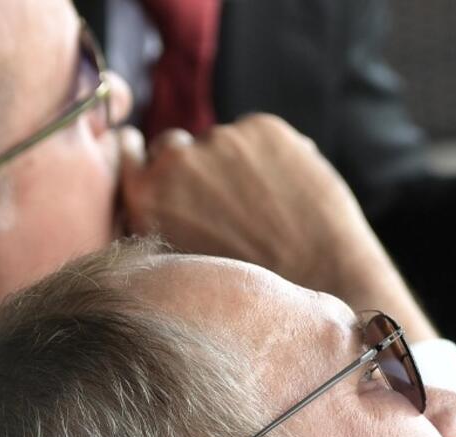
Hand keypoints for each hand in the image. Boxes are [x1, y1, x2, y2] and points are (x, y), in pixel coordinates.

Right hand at [117, 114, 437, 340]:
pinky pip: (260, 137)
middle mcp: (175, 160)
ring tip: (269, 213)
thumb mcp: (180, 266)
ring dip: (238, 164)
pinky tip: (290, 196)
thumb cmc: (251, 289)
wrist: (324, 282)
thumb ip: (159, 222)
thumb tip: (155, 191)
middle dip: (196, 168)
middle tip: (229, 206)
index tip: (165, 170)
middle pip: (174, 147)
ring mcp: (221, 139)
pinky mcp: (263, 128)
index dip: (150, 163)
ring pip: (222, 143)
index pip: (131, 156)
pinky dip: (273, 156)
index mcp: (145, 196)